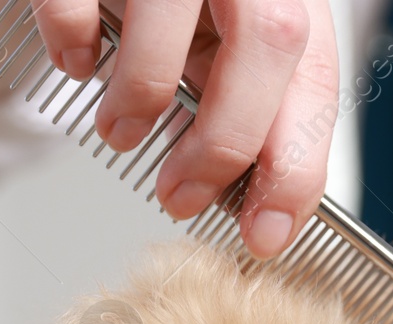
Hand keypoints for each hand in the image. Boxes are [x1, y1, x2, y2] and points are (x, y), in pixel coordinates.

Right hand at [33, 0, 338, 257]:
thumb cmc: (181, 3)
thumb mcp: (226, 45)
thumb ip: (248, 107)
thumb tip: (253, 204)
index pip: (317, 78)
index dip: (296, 165)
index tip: (266, 232)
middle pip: (269, 40)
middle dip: (224, 141)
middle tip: (180, 196)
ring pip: (172, 15)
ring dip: (141, 97)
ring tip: (120, 132)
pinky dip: (74, 40)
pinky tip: (76, 61)